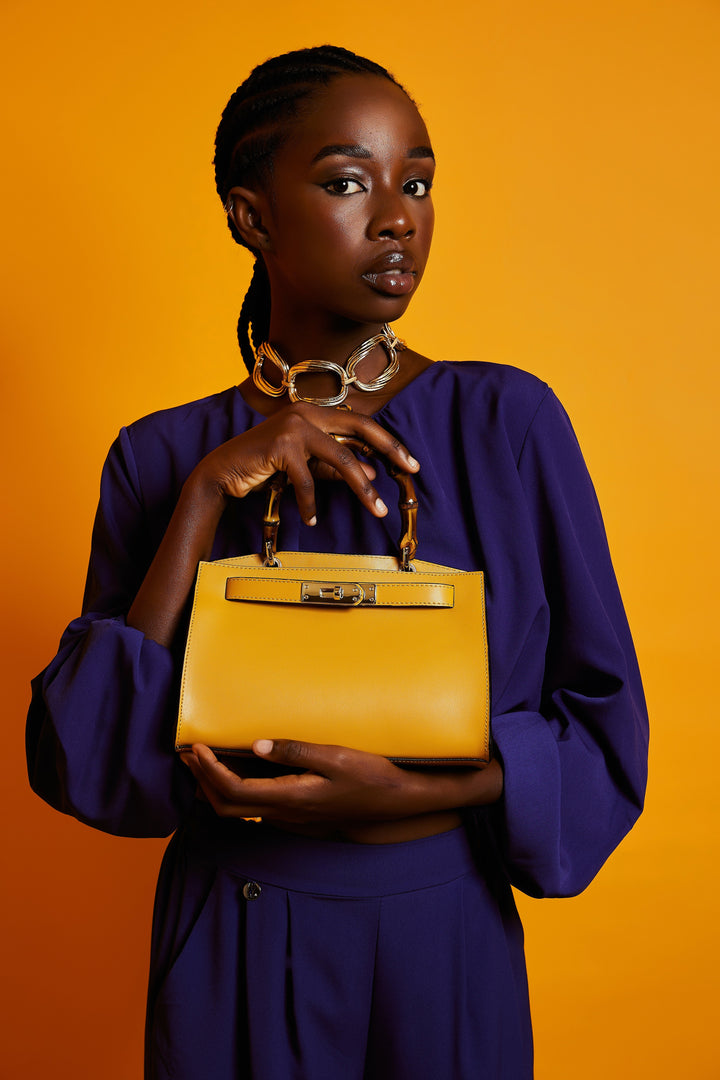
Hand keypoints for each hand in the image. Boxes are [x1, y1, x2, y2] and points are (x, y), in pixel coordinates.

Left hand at [180, 739, 502, 823]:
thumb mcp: (336, 757)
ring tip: (207, 757)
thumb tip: (254, 745)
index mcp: (291, 799)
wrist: (398, 802)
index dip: (207, 771)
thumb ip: (295, 751)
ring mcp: (291, 818)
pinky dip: (237, 789)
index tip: (196, 746)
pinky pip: (255, 808)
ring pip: (238, 811)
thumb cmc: (372, 776)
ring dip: (215, 786)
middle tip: (190, 751)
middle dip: (202, 780)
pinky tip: (240, 767)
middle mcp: (285, 814)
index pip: (233, 791)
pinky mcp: (298, 815)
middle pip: (226, 807)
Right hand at [190, 402, 418, 525]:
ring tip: (376, 510)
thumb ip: (335, 468)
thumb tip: (373, 475)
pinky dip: (311, 504)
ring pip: (341, 459)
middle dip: (390, 450)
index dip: (388, 442)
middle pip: (360, 429)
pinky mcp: (282, 445)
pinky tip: (310, 520)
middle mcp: (307, 412)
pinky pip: (308, 481)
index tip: (409, 462)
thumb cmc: (264, 466)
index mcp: (315, 412)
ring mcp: (294, 426)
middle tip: (410, 471)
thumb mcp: (305, 467)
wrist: (223, 471)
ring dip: (362, 488)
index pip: (361, 424)